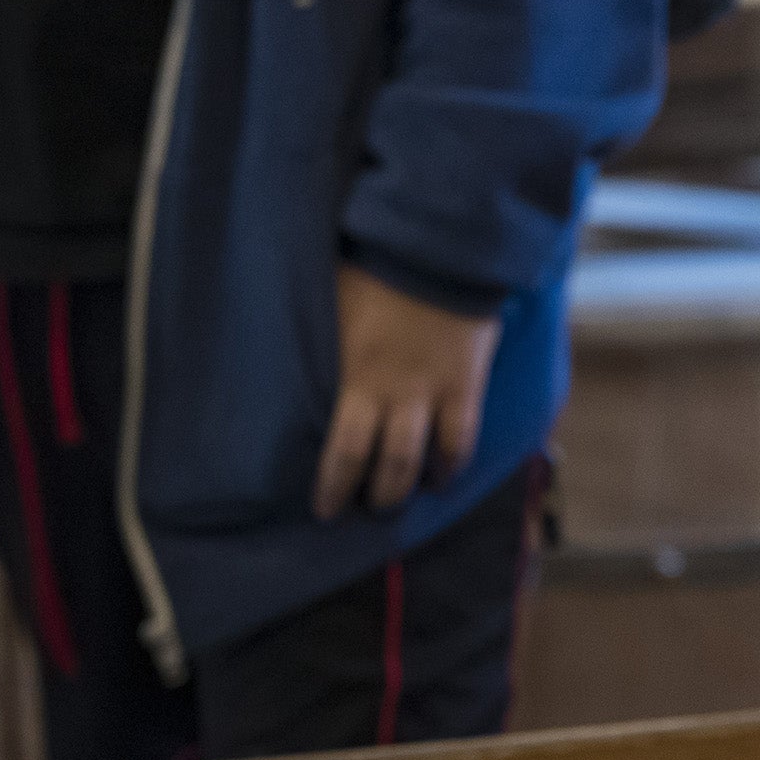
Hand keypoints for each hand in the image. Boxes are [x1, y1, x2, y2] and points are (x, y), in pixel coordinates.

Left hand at [314, 264, 502, 518]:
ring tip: (404, 499)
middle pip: (385, 465)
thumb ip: (323, 340)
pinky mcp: (467, 384)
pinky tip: (444, 475)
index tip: (326, 510)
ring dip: (412, 487)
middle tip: (365, 510)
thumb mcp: (332, 305)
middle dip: (375, 496)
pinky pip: (463, 437)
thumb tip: (292, 355)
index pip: (343, 451)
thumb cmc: (374, 269)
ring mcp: (436, 392)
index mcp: (357, 377)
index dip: (334, 487)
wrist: (437, 250)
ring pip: (425, 459)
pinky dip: (453, 462)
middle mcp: (396, 395)